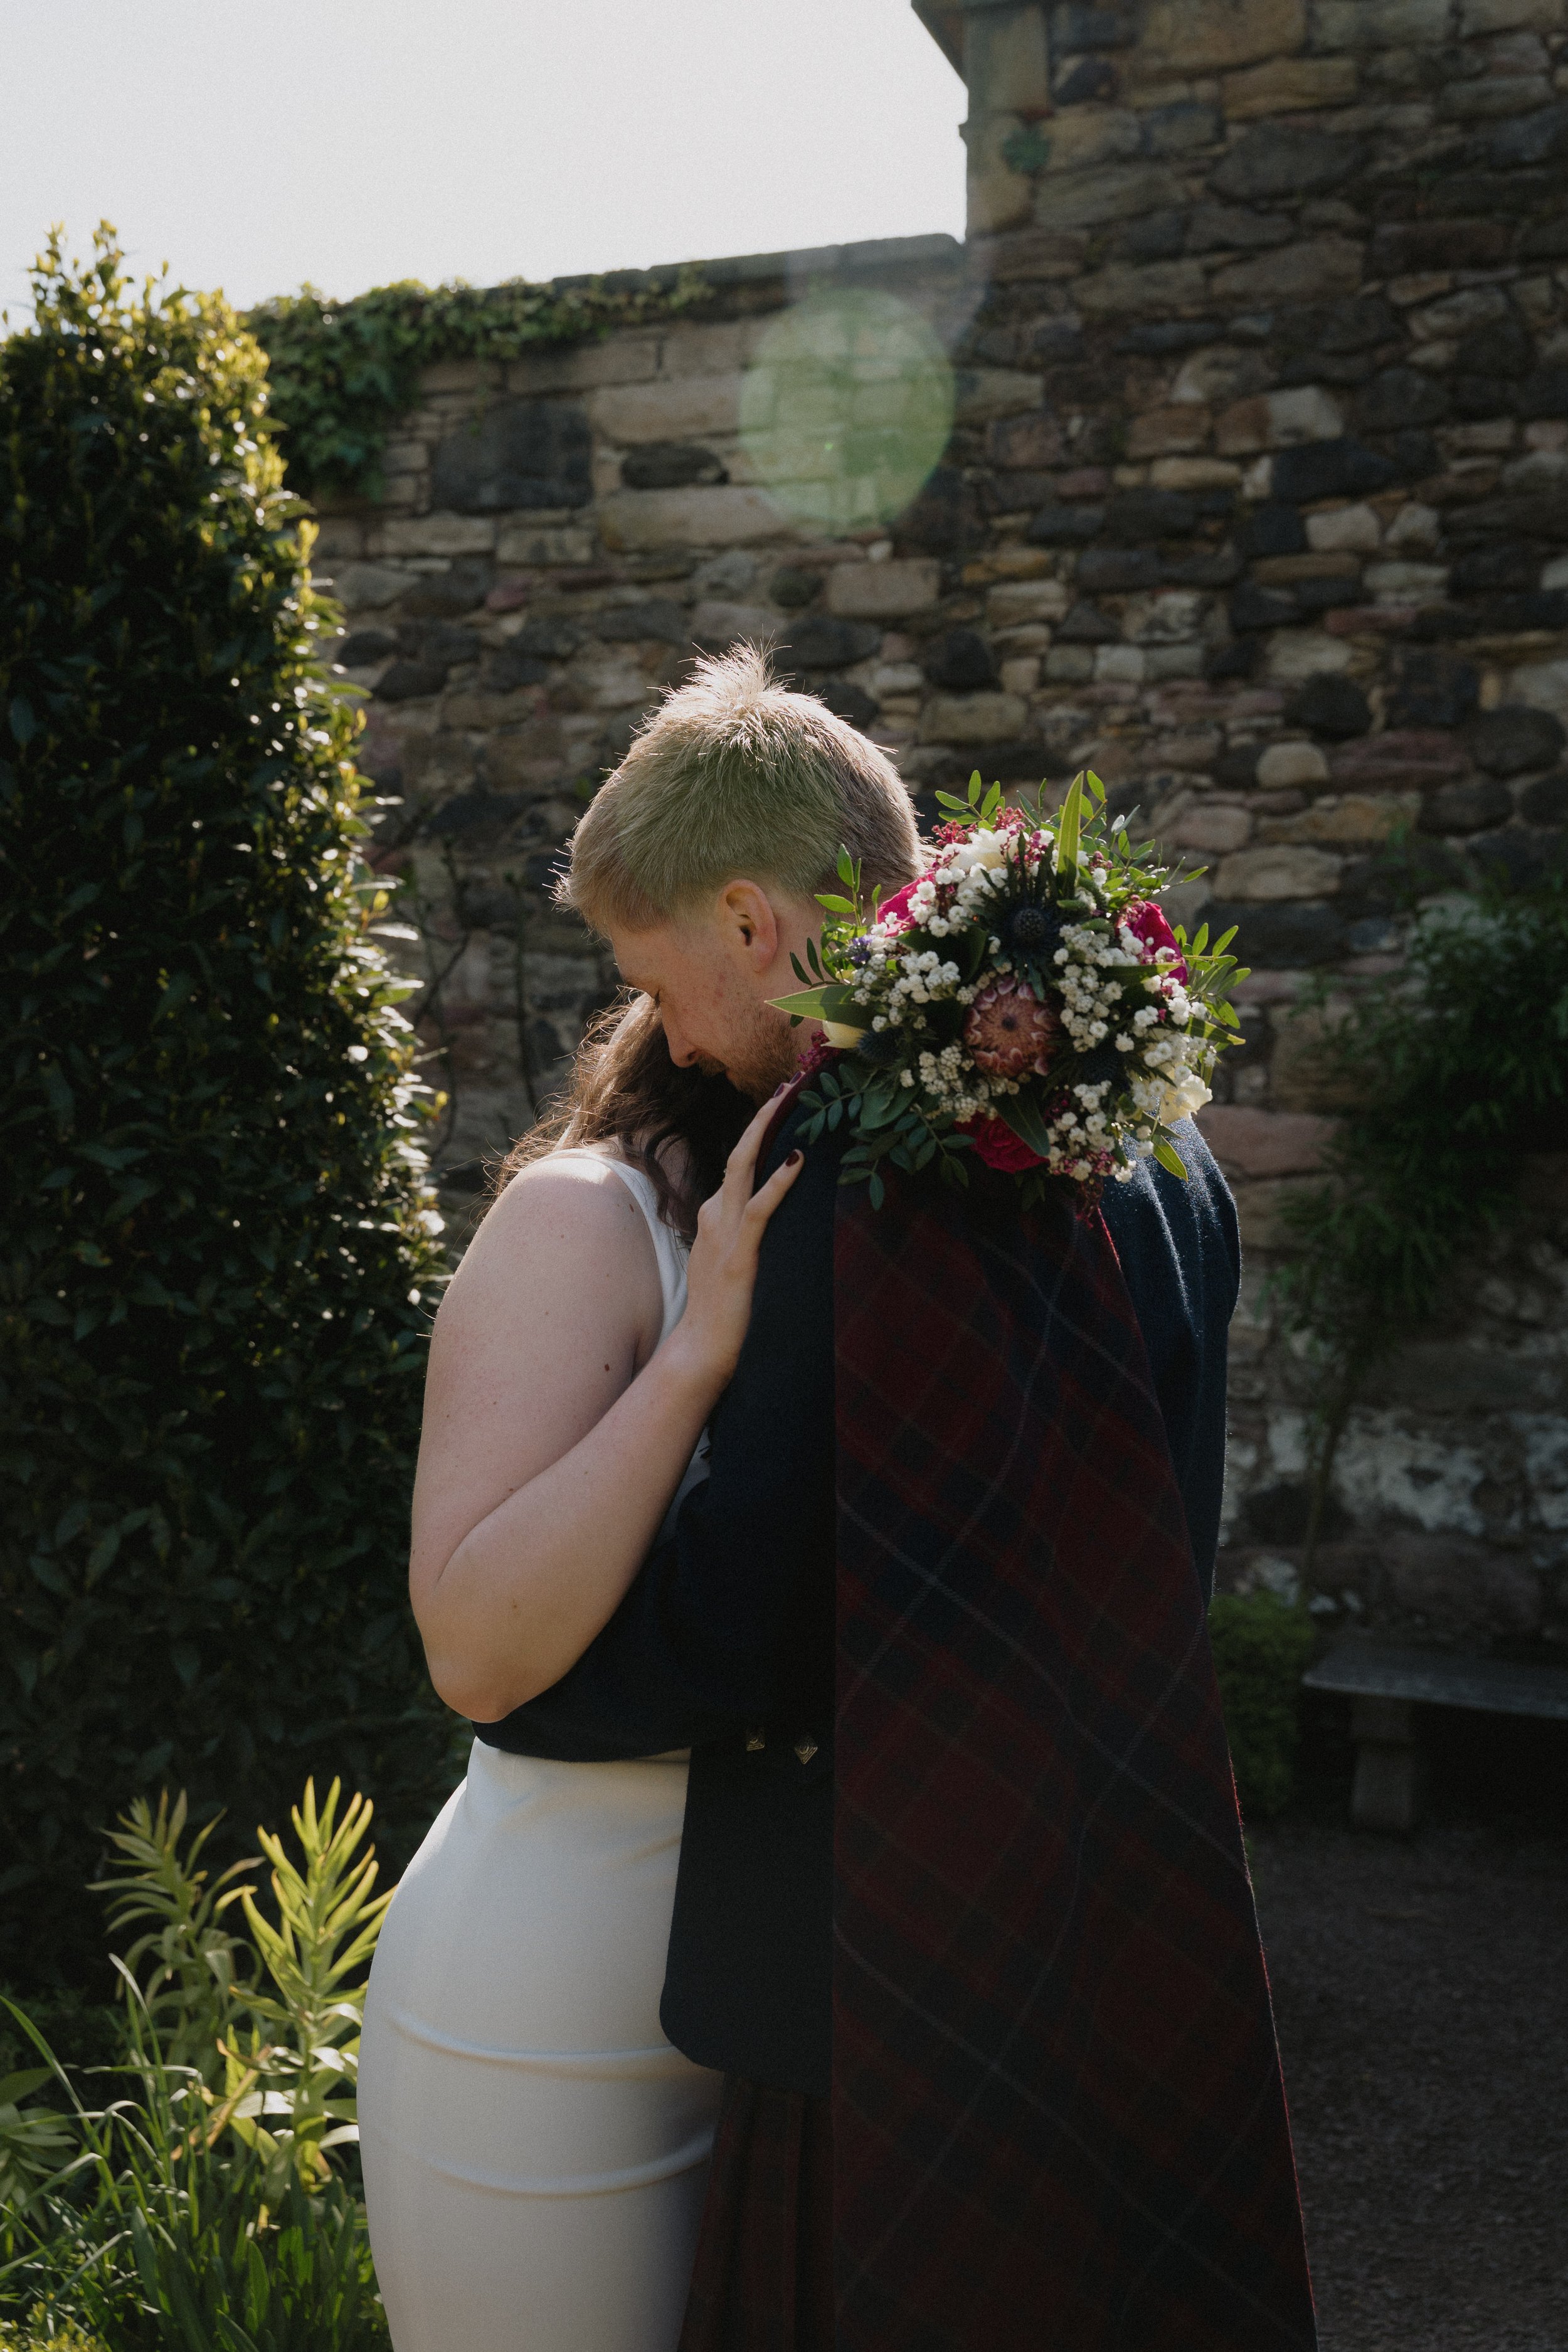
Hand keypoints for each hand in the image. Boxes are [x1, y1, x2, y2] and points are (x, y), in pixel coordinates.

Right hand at [673, 1096, 804, 1386]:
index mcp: (714, 1216)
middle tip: (788, 1085)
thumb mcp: (731, 1261)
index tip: (781, 1102)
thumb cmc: (721, 1310)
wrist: (701, 1349)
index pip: (738, 1162)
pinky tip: (797, 1160)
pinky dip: (778, 1182)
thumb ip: (743, 1235)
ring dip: (767, 1131)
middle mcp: (714, 1215)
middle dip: (763, 1116)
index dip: (759, 1131)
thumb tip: (767, 1216)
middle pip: (739, 1153)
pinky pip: (758, 1209)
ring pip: (743, 1168)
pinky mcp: (739, 1254)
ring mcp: (724, 1232)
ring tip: (790, 1101)